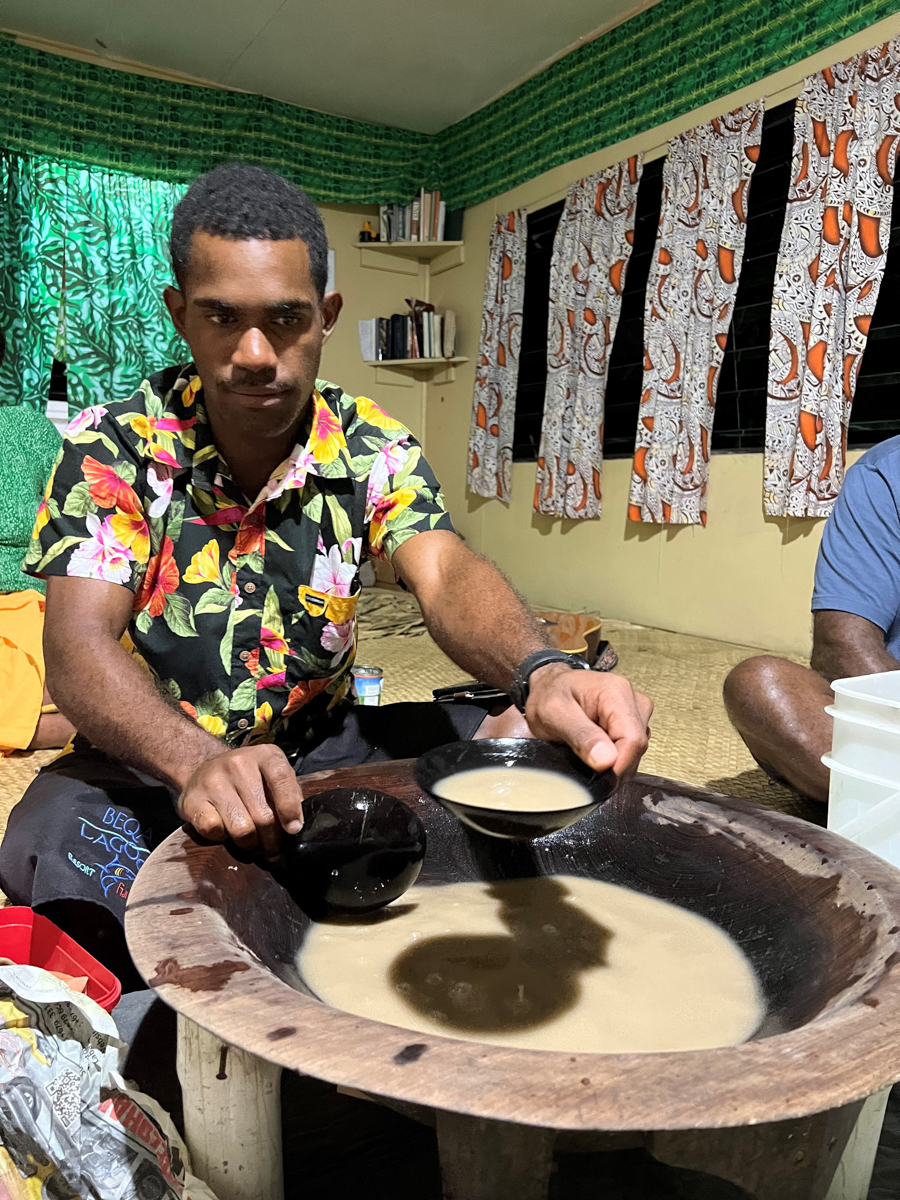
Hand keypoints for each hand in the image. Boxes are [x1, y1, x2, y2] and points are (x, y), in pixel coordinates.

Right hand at [177, 745, 304, 859]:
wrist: (203, 767)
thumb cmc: (248, 777)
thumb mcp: (271, 775)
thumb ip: (288, 793)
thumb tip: (295, 825)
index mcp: (264, 755)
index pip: (281, 779)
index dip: (290, 808)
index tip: (293, 829)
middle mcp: (238, 763)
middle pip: (263, 815)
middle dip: (271, 840)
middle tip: (273, 850)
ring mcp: (213, 780)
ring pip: (241, 829)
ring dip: (249, 844)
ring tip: (252, 843)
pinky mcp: (192, 799)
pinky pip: (214, 831)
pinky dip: (222, 838)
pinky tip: (225, 831)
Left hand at [525, 664, 651, 778]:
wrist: (549, 686)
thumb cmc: (549, 695)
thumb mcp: (554, 714)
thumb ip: (581, 736)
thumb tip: (607, 760)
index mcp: (616, 692)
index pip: (633, 739)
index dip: (617, 765)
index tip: (597, 775)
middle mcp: (633, 701)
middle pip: (637, 748)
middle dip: (613, 765)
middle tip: (584, 762)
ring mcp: (636, 713)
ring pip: (636, 753)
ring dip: (613, 763)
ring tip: (586, 752)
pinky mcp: (634, 724)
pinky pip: (631, 751)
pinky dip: (614, 759)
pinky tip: (595, 751)